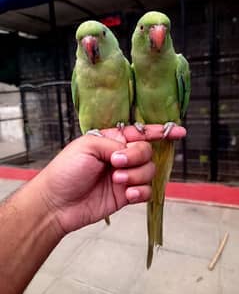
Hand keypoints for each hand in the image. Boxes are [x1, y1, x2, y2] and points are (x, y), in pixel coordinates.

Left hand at [40, 125, 185, 235]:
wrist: (58, 202)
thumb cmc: (67, 170)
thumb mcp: (88, 146)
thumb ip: (116, 145)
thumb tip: (131, 152)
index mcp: (112, 141)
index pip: (140, 133)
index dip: (159, 131)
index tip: (179, 131)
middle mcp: (121, 157)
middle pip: (146, 152)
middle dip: (136, 157)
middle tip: (116, 164)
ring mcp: (125, 176)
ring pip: (148, 171)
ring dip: (135, 176)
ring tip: (116, 181)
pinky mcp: (126, 195)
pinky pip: (145, 191)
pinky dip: (139, 192)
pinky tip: (127, 195)